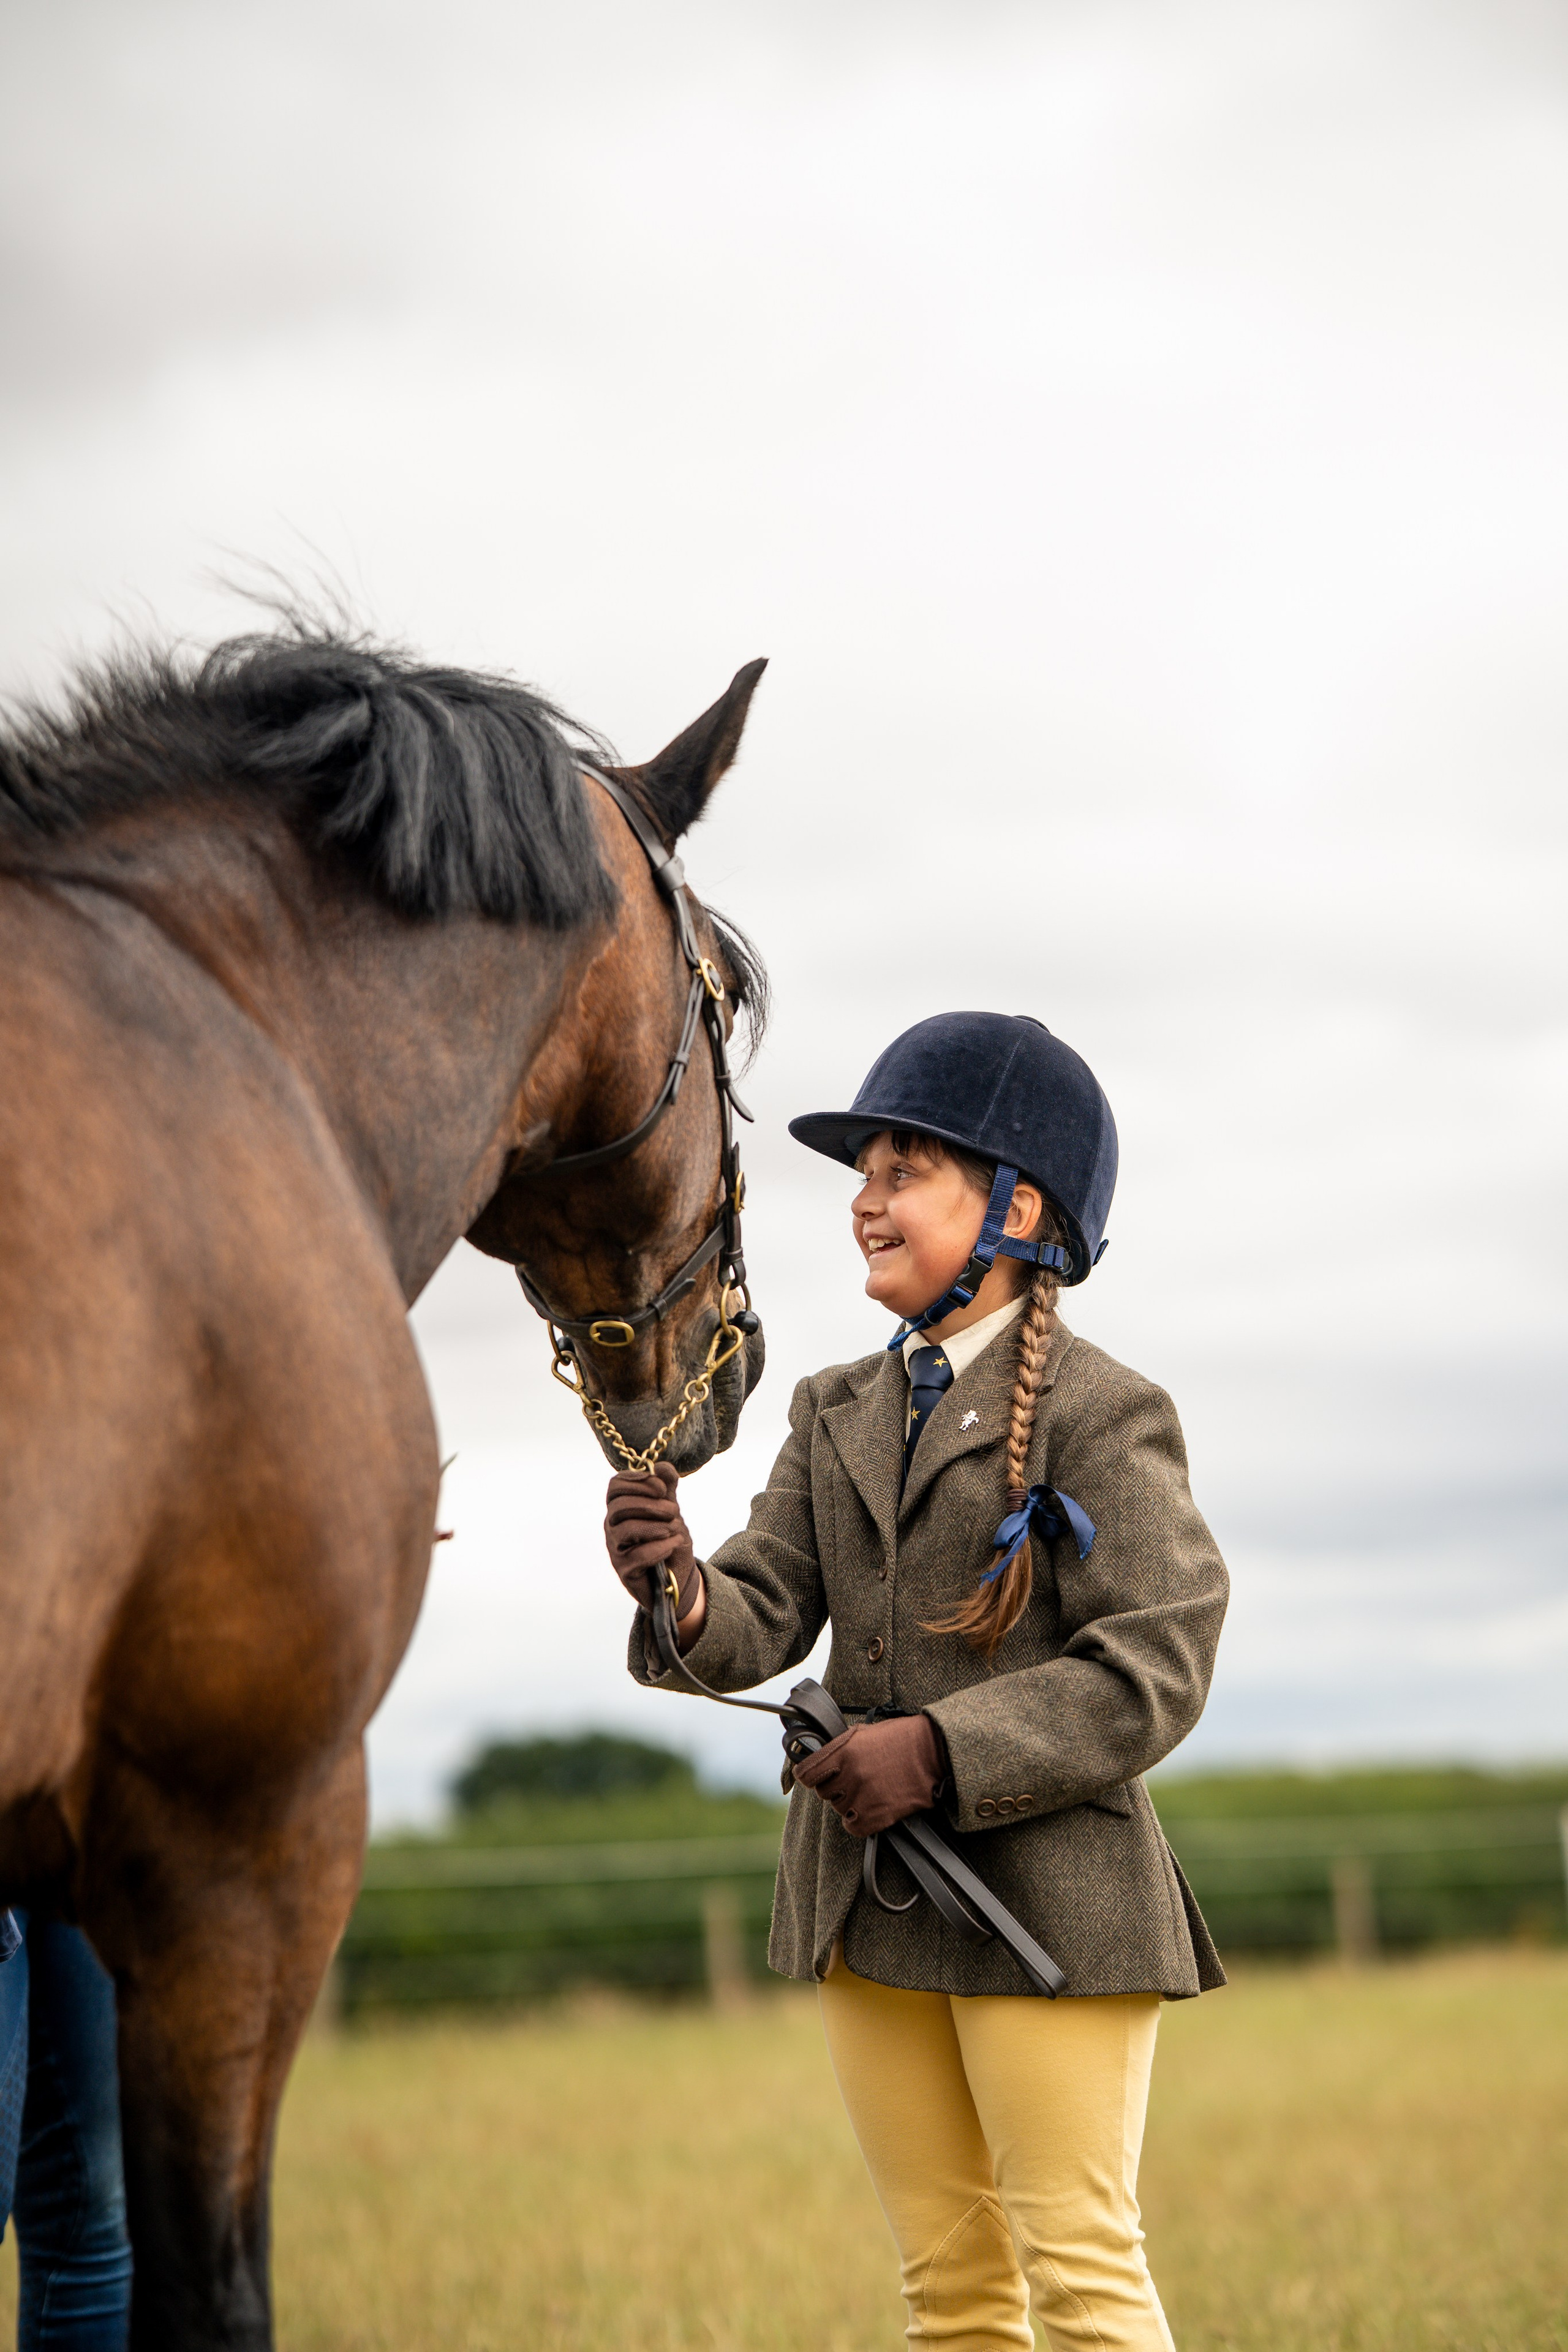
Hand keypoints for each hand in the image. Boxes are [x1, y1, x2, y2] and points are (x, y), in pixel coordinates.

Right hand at [604, 1463, 700, 1618]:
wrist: (678, 1577)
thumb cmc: (669, 1540)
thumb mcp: (671, 1511)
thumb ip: (667, 1489)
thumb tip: (663, 1467)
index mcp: (621, 1508)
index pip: (615, 1486)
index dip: (637, 1481)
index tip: (661, 1487)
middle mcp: (613, 1527)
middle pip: (618, 1505)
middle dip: (650, 1504)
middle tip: (674, 1511)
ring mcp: (616, 1549)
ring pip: (625, 1529)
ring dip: (655, 1525)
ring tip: (675, 1528)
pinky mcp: (625, 1571)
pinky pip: (637, 1555)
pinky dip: (660, 1547)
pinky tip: (674, 1544)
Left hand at [792, 1714, 947, 1836]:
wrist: (934, 1752)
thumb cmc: (901, 1738)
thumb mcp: (863, 1732)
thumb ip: (839, 1748)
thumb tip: (820, 1759)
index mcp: (843, 1750)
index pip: (806, 1774)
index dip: (810, 1776)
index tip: (816, 1777)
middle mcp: (850, 1774)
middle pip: (824, 1793)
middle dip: (836, 1787)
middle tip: (855, 1779)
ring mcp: (864, 1796)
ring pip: (839, 1809)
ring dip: (850, 1802)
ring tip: (869, 1789)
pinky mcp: (878, 1815)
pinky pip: (853, 1826)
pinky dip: (859, 1820)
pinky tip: (869, 1808)